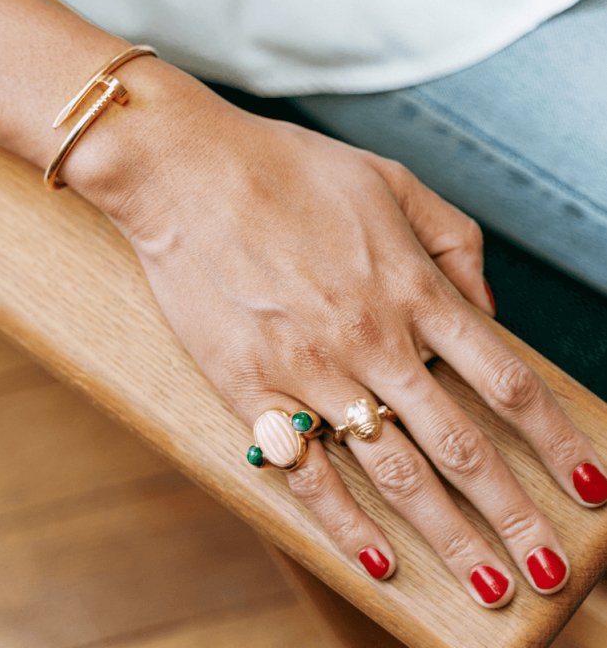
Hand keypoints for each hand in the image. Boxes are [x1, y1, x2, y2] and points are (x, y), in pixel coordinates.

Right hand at [68, 59, 606, 606]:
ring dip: (448, 536)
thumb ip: (453, 239)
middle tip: (548, 570)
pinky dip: (346, 522)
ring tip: (488, 587)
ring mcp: (312, 369)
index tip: (588, 484)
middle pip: (460, 444)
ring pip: (394, 470)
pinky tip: (380, 558)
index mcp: (411, 286)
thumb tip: (488, 310)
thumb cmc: (289, 167)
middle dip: (512, 514)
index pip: (504, 380)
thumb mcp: (390, 179)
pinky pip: (308, 470)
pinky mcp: (254, 388)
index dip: (553, 439)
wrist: (187, 171)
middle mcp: (372, 338)